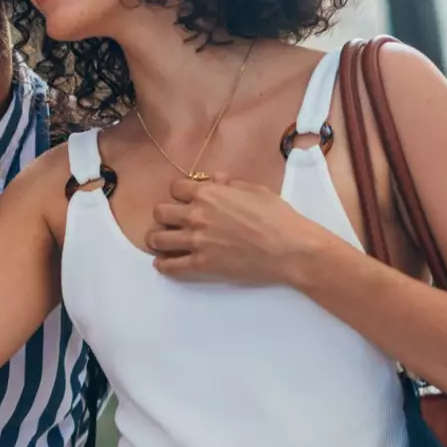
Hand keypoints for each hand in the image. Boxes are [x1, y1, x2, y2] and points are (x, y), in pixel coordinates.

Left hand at [146, 176, 337, 285]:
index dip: (180, 193)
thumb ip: (230, 184)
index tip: (185, 200)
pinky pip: (171, 267)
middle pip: (160, 212)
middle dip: (165, 215)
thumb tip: (216, 179)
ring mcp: (197, 242)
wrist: (290, 249)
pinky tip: (164, 264)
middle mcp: (197, 215)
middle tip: (172, 221)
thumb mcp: (256, 190)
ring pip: (157, 239)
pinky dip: (164, 266)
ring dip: (158, 239)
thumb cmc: (277, 216)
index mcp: (209, 194)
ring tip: (162, 242)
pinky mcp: (202, 265)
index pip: (175, 188)